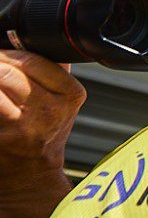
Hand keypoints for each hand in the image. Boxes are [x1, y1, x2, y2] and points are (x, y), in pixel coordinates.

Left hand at [0, 50, 84, 173]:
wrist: (30, 177)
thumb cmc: (44, 136)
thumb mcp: (62, 101)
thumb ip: (55, 71)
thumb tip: (39, 40)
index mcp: (70, 95)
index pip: (32, 60)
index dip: (8, 53)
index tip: (0, 56)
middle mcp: (49, 111)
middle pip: (7, 71)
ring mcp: (22, 126)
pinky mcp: (1, 137)